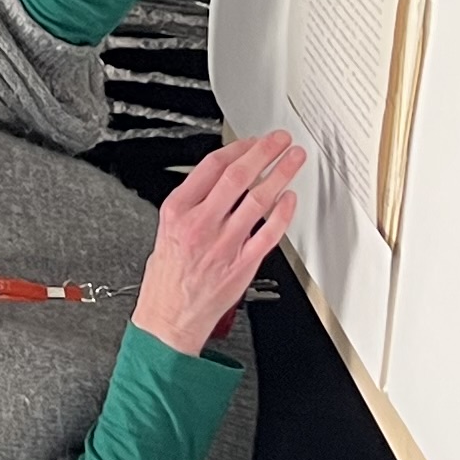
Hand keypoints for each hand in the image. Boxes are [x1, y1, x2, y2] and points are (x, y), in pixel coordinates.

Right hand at [133, 130, 306, 350]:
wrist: (168, 319)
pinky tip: (290, 199)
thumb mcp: (166, 230)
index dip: (237, 148)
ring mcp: (223, 245)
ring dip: (280, 175)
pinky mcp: (241, 265)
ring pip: (257, 200)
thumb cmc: (167, 278)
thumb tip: (220, 178)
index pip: (212, 167)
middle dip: (263, 152)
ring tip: (293, 160)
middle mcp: (201, 225)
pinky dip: (282, 213)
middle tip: (280, 140)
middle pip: (237, 177)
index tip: (252, 141)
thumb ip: (192, 204)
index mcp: (178, 212)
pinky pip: (268, 233)